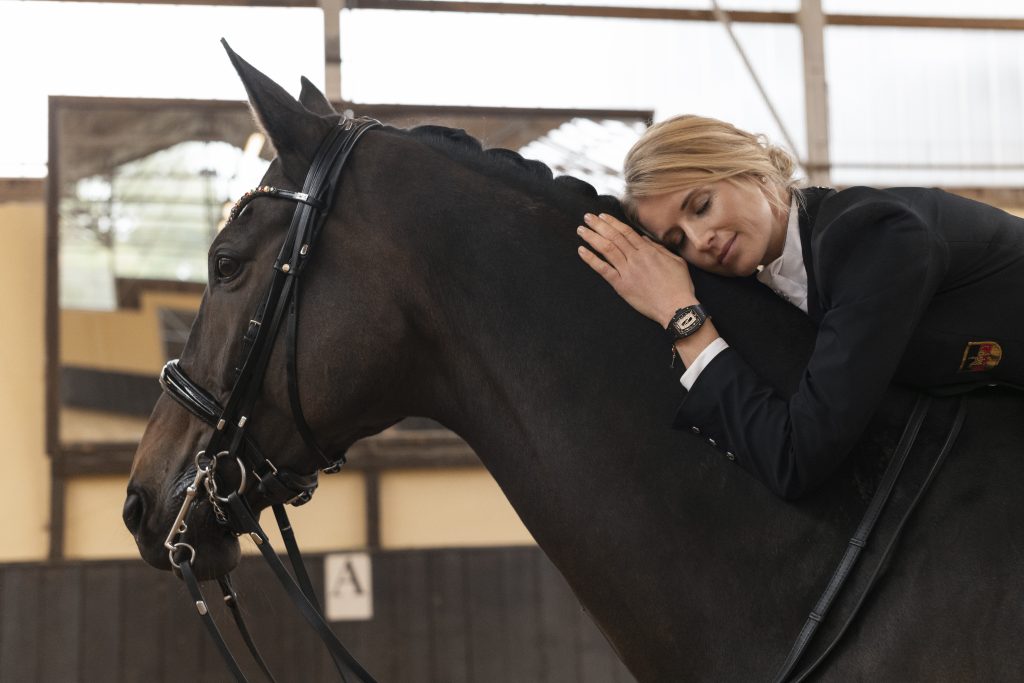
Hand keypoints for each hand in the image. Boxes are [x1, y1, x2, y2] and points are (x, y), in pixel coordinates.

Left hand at [577, 213, 697, 325]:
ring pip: (606, 249)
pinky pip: (603, 269)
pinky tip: (581, 251)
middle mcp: (636, 258)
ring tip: (581, 230)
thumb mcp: (675, 261)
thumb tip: (644, 239)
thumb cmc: (679, 285)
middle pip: (614, 237)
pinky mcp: (621, 285)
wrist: (676, 307)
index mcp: (648, 251)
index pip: (626, 232)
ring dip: (592, 238)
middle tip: (587, 217)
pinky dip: (591, 259)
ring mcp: (627, 271)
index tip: (602, 216)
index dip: (612, 222)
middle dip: (599, 225)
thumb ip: (658, 249)